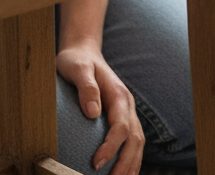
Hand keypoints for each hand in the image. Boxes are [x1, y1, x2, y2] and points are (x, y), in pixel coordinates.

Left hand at [56, 42, 144, 174]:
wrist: (84, 53)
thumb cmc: (77, 61)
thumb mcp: (77, 68)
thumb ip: (86, 87)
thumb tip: (92, 111)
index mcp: (119, 94)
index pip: (121, 126)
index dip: (111, 146)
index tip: (96, 163)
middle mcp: (127, 105)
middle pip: (135, 139)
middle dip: (126, 164)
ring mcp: (127, 112)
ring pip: (137, 143)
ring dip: (131, 165)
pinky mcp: (122, 119)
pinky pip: (132, 142)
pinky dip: (130, 160)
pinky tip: (121, 173)